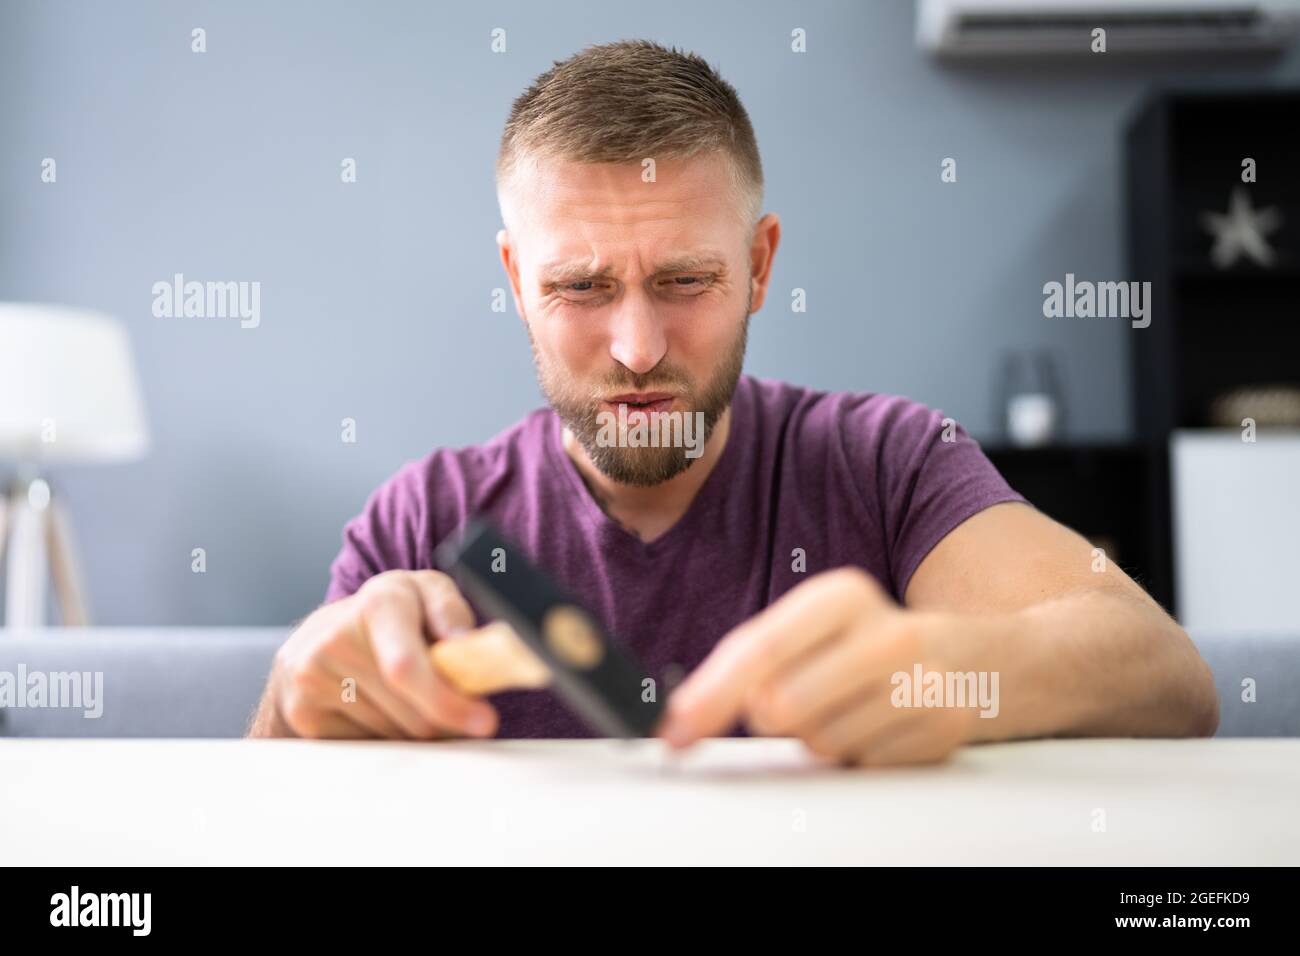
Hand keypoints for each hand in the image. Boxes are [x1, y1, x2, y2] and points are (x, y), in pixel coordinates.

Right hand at [256, 570, 499, 738]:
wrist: (326, 630)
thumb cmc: (393, 614)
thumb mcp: (428, 593)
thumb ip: (452, 613)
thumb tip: (467, 643)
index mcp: (377, 603)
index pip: (407, 668)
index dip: (447, 701)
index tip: (483, 722)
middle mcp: (334, 637)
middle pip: (409, 714)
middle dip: (443, 721)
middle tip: (452, 707)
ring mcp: (310, 677)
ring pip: (391, 736)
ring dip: (413, 729)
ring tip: (407, 697)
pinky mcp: (301, 712)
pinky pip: (363, 747)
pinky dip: (383, 737)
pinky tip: (379, 707)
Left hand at [656, 568, 981, 765]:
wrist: (989, 661)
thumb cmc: (878, 645)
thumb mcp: (820, 628)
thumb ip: (762, 657)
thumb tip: (696, 709)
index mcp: (842, 595)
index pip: (760, 648)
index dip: (711, 695)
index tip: (677, 730)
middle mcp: (886, 631)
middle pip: (783, 704)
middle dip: (771, 718)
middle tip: (787, 708)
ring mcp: (920, 682)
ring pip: (820, 742)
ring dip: (820, 737)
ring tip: (851, 708)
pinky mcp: (944, 728)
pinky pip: (863, 765)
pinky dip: (860, 755)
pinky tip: (882, 726)